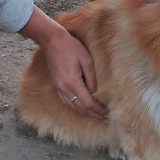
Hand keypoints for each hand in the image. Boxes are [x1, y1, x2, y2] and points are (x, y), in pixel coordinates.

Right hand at [19, 6, 107, 120]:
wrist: (52, 41)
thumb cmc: (71, 47)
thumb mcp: (86, 60)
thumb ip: (92, 78)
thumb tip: (96, 93)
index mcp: (72, 83)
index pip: (88, 103)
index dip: (98, 110)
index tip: (108, 113)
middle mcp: (64, 89)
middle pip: (81, 108)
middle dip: (94, 115)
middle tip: (105, 119)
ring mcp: (58, 88)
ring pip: (73, 107)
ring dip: (85, 113)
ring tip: (96, 116)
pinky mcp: (56, 85)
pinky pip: (67, 102)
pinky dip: (76, 107)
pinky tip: (82, 108)